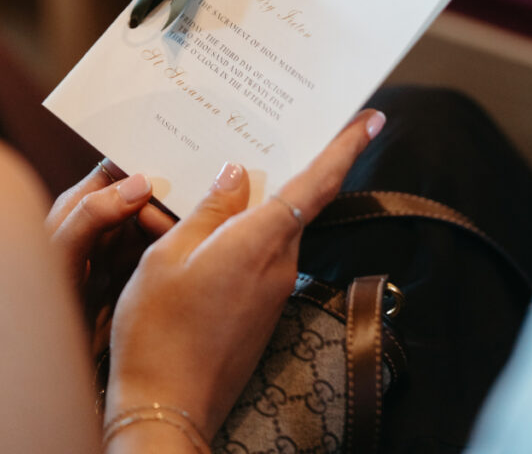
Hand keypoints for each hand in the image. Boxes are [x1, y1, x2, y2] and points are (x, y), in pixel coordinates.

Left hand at [47, 160, 175, 355]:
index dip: (148, 165)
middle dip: (169, 202)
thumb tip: (140, 184)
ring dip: (174, 231)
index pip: (122, 171)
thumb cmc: (35, 296)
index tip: (180, 166)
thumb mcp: (62, 250)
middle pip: (148, 201)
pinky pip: (159, 259)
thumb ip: (94, 214)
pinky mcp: (132, 279)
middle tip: (192, 210)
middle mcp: (105, 224)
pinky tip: (186, 259)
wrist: (38, 356)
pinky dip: (173, 257)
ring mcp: (119, 253)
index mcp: (84, 204)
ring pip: (157, 230)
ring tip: (193, 233)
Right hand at [105, 107, 385, 443]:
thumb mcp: (169, 255)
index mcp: (260, 242)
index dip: (346, 147)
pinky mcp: (262, 310)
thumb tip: (236, 174)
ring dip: (261, 204)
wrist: (166, 410)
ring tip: (222, 180)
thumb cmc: (159, 331)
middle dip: (293, 166)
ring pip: (277, 228)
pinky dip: (247, 234)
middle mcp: (279, 263)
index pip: (317, 184)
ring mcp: (273, 290)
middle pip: (298, 202)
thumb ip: (208, 209)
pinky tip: (214, 231)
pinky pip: (263, 255)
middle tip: (277, 130)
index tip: (372, 120)